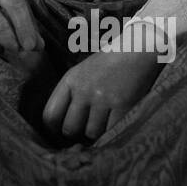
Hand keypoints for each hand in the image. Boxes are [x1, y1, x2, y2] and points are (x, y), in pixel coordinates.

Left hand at [42, 48, 161, 141]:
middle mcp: (83, 89)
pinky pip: (111, 131)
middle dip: (77, 134)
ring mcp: (102, 98)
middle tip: (85, 130)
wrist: (137, 51)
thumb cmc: (108, 63)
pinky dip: (112, 131)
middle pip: (69, 128)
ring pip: (91, 133)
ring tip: (103, 123)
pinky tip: (115, 123)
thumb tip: (60, 126)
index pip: (50, 115)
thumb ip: (70, 95)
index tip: (61, 131)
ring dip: (97, 133)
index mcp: (70, 80)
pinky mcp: (122, 105)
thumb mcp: (81, 72)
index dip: (53, 129)